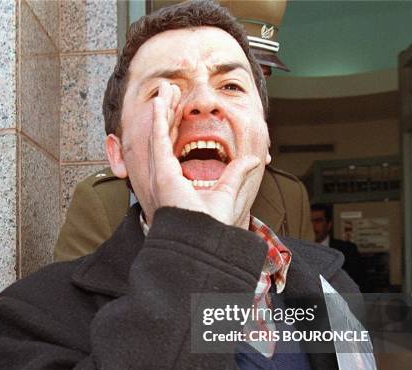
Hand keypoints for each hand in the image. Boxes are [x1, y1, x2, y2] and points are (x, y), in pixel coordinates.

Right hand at [148, 81, 265, 227]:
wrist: (203, 237)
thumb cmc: (211, 224)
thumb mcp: (229, 191)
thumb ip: (237, 173)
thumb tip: (253, 160)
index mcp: (175, 179)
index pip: (173, 145)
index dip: (174, 124)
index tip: (177, 107)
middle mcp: (164, 174)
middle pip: (163, 135)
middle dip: (165, 112)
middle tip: (168, 92)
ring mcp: (161, 171)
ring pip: (159, 132)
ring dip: (161, 110)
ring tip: (164, 90)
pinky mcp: (162, 169)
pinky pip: (158, 137)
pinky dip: (158, 118)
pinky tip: (159, 101)